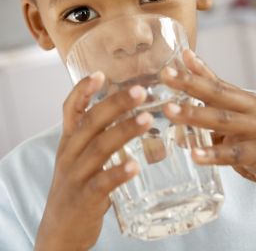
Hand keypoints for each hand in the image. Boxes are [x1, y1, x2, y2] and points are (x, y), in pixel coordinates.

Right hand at [34, 72, 152, 250]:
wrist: (60, 228)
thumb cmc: (77, 184)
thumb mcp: (78, 156)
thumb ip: (97, 135)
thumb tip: (128, 110)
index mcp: (69, 140)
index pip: (70, 109)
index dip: (83, 90)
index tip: (100, 74)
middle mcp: (70, 153)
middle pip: (91, 122)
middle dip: (115, 104)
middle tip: (140, 91)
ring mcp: (76, 175)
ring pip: (99, 148)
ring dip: (123, 132)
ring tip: (146, 120)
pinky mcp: (85, 198)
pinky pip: (102, 183)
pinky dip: (118, 173)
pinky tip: (135, 166)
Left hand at [161, 49, 255, 191]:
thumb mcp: (237, 112)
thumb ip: (213, 90)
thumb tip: (188, 60)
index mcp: (242, 100)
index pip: (214, 82)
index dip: (191, 73)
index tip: (168, 68)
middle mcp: (250, 110)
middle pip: (217, 93)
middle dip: (190, 84)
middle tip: (166, 77)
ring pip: (222, 120)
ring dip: (194, 114)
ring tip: (170, 111)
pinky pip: (233, 155)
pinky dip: (213, 154)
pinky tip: (194, 154)